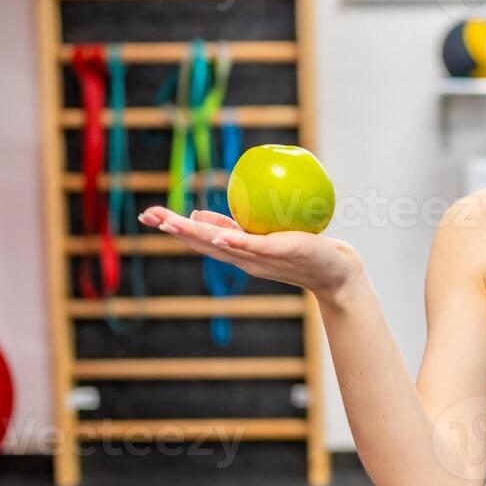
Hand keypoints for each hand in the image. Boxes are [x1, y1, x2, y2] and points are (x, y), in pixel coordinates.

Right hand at [137, 206, 361, 299]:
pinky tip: (220, 235)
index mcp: (239, 252)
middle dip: (175, 230)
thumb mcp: (267, 235)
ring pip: (222, 245)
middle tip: (148, 216)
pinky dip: (235, 241)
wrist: (337, 275)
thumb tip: (202, 211)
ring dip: (195, 235)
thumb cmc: (306, 250)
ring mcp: (259, 258)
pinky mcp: (279, 253)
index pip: (202, 239)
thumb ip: (237, 225)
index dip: (175, 227)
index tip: (150, 215)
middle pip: (203, 243)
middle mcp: (243, 258)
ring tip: (171, 222)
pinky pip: (253, 246)